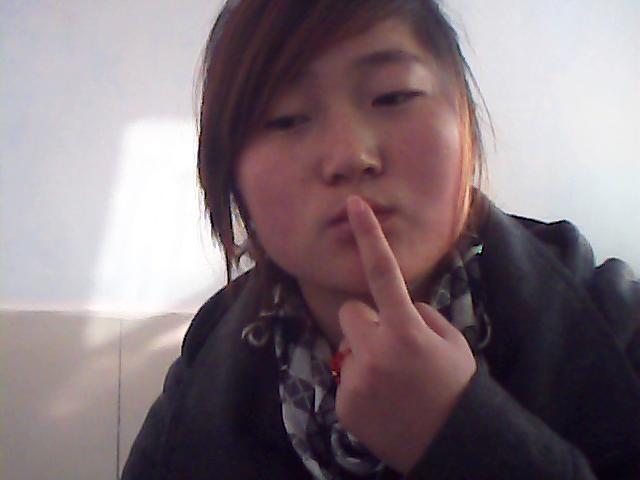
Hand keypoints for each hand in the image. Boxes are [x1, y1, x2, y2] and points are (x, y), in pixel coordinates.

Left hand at [335, 195, 475, 473]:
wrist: (453, 445)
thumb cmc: (457, 387)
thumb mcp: (452, 342)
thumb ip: (422, 317)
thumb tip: (399, 307)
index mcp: (407, 330)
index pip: (383, 272)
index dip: (369, 236)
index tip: (353, 204)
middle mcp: (376, 351)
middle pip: (351, 312)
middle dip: (368, 323)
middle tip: (393, 348)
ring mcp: (356, 380)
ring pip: (348, 346)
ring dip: (364, 355)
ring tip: (391, 381)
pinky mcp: (344, 405)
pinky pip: (345, 379)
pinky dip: (360, 386)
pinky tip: (383, 403)